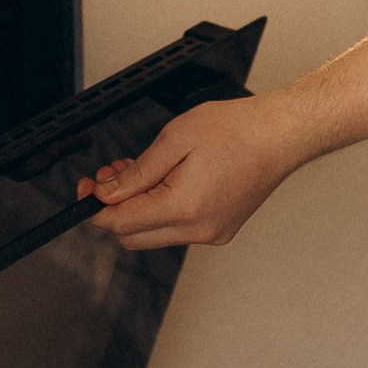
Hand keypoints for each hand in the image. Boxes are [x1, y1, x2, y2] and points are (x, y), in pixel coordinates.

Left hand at [75, 93, 305, 248]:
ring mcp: (213, 233)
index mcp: (185, 207)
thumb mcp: (175, 138)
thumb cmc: (238, 130)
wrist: (281, 135)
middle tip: (111, 176)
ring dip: (139, 208)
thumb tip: (108, 194)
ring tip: (140, 170)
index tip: (86, 190)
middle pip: (134, 238)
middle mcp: (200, 229)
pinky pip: (178, 229)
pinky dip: (163, 210)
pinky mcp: (221, 229)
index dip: (95, 208)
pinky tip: (167, 181)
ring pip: (155, 235)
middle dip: (115, 209)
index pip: (121, 224)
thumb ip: (136, 172)